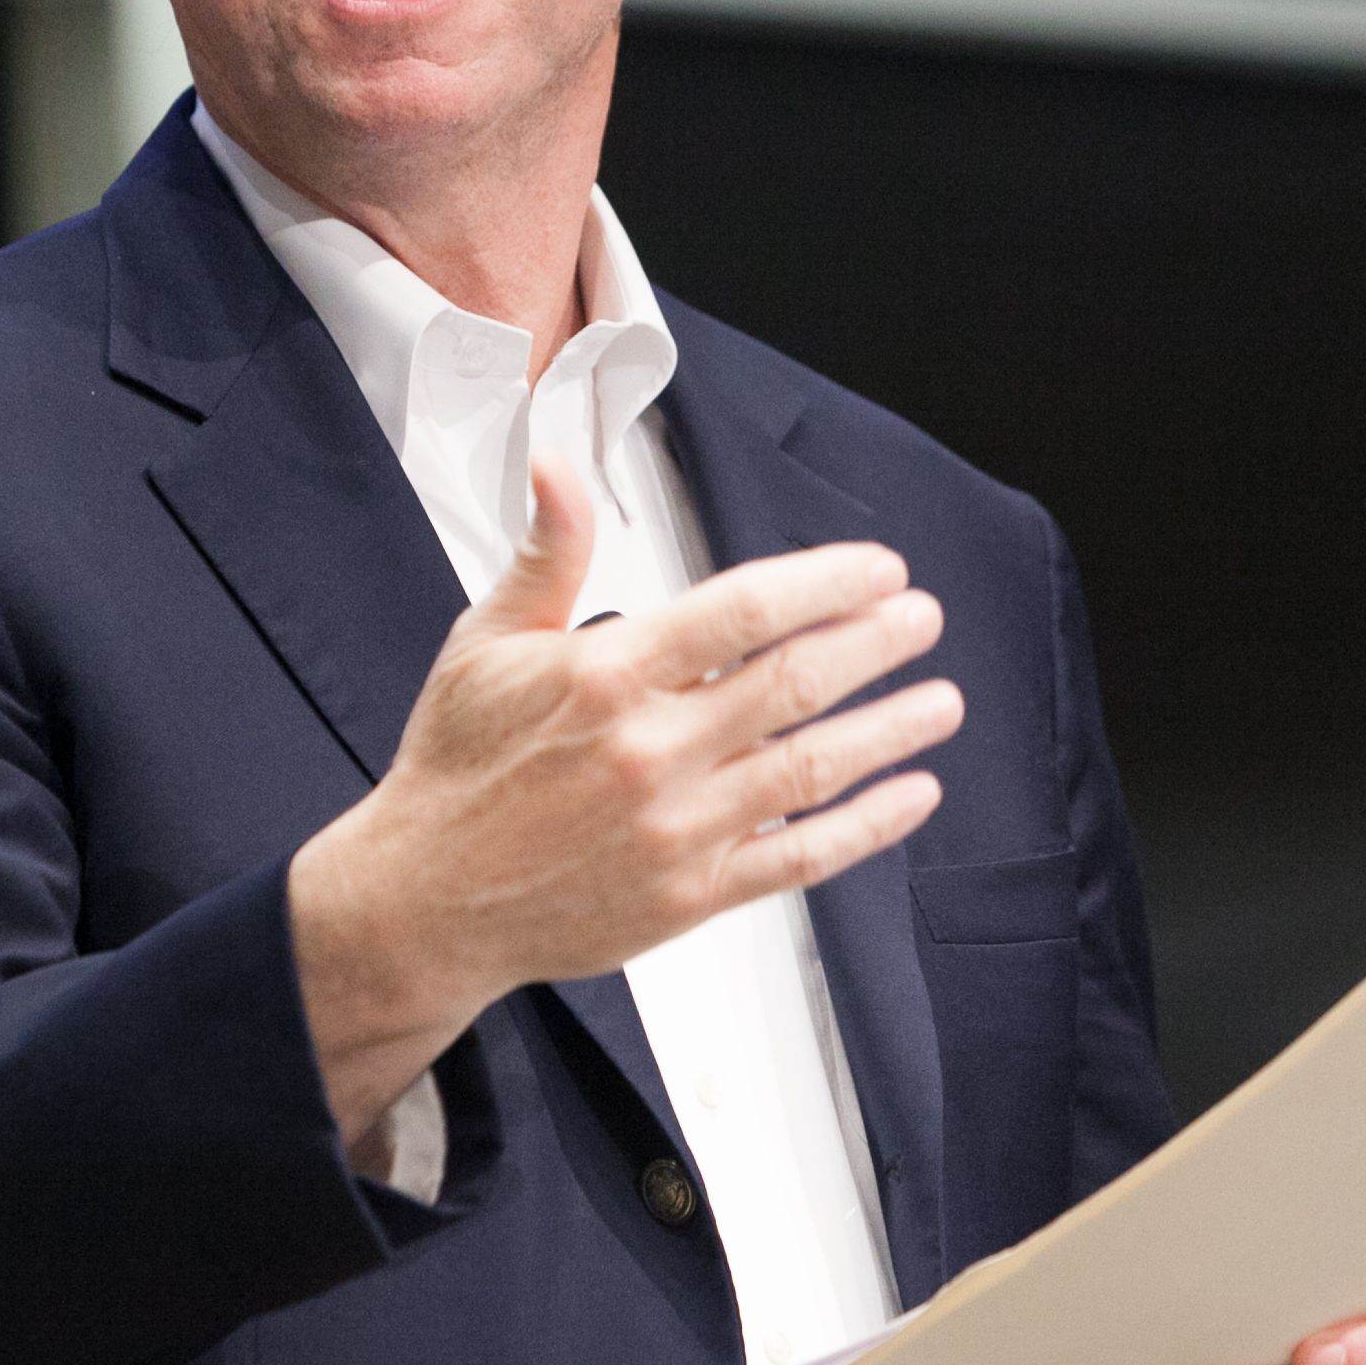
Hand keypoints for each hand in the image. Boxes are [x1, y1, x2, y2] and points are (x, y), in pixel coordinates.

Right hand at [288, 454, 962, 1138]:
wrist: (423, 901)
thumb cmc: (457, 765)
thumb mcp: (486, 640)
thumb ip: (546, 551)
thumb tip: (558, 463)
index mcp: (605, 673)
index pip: (745, 610)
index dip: (828, 582)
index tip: (877, 570)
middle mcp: (649, 749)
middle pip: (796, 681)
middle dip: (876, 642)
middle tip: (923, 617)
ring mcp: (675, 828)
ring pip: (812, 767)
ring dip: (890, 730)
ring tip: (942, 701)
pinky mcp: (689, 896)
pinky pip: (799, 858)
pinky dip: (865, 827)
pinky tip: (911, 796)